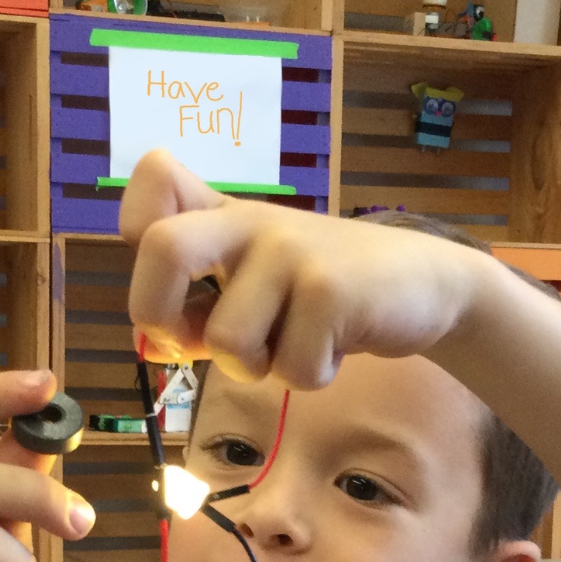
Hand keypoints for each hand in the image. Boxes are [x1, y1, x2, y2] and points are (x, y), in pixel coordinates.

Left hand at [120, 149, 498, 386]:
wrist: (425, 286)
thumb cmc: (326, 294)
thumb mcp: (259, 283)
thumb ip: (202, 303)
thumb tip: (154, 344)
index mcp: (225, 216)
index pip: (154, 184)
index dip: (136, 235)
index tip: (173, 286)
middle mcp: (251, 222)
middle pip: (162, 247)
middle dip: (158, 315)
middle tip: (193, 345)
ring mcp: (291, 252)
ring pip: (227, 340)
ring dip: (258, 368)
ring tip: (296, 343)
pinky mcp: (330, 289)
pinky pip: (289, 369)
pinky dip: (310, 377)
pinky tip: (335, 346)